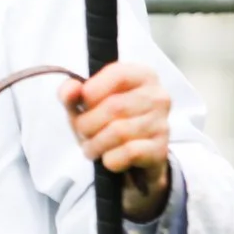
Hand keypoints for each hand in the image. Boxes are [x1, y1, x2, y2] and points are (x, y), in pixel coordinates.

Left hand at [65, 61, 172, 220]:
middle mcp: (157, 96)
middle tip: (84, 133)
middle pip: (114, 107)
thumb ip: (71, 93)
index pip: (118, 75)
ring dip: (95, 145)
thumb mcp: (82, 105)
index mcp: (141, 76)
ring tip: (93, 147)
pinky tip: (109, 157)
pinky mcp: (160, 149)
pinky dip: (110, 159)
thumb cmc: (104, 123)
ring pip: (118, 132)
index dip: (92, 92)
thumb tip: (71, 89)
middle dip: (87, 124)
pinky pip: (128, 152)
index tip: (84, 104)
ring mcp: (162, 123)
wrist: (126, 157)